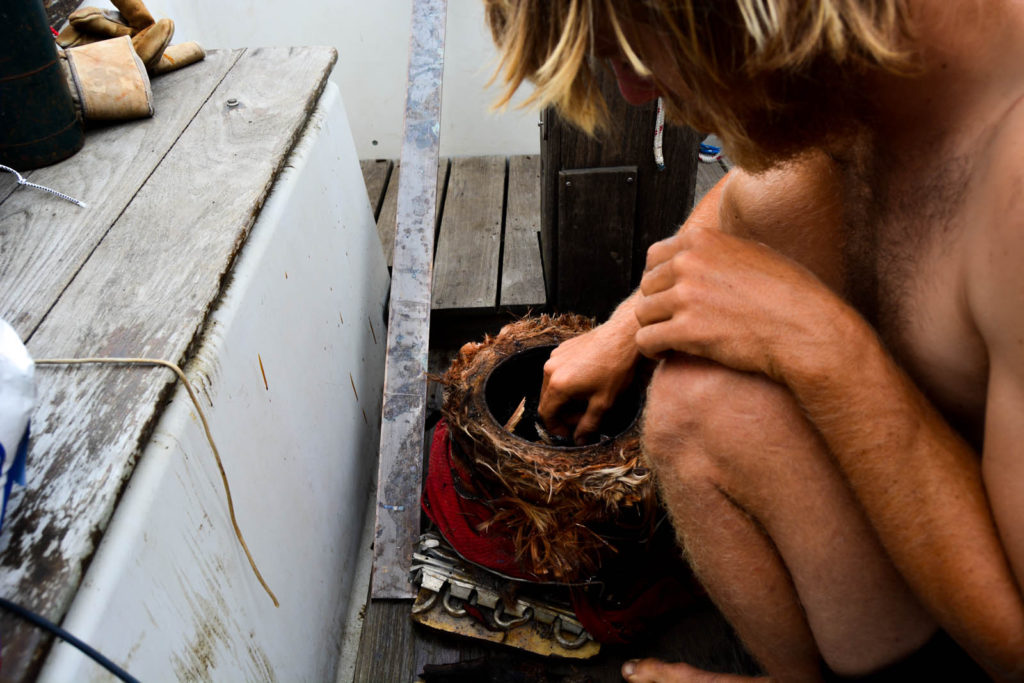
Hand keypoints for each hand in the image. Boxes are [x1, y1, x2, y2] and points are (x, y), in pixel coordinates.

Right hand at [538, 315, 640, 443]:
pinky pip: (557, 371)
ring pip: (551, 386)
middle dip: (562, 413)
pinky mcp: (561, 348)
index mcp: (558, 385)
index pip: (546, 415)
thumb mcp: (603, 403)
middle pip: (547, 400)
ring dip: (564, 398)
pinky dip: (567, 382)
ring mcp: (554, 357)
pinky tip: (586, 382)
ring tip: (586, 399)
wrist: (623, 337)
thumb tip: (579, 441)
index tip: (570, 433)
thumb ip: (588, 425)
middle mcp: (550, 370)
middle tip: (583, 418)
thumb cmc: (615, 369)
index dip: (556, 428)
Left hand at [635, 226, 846, 382]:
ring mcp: (686, 296)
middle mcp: (689, 263)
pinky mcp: (687, 330)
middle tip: (673, 324)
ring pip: (643, 314)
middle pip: (647, 286)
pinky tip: (667, 355)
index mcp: (702, 240)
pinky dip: (652, 350)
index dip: (660, 280)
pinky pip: (646, 340)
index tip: (670, 297)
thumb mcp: (755, 253)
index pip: (655, 256)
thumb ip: (721, 251)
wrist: (807, 329)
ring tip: (671, 341)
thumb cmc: (791, 295)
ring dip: (654, 329)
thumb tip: (700, 253)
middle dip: (658, 306)